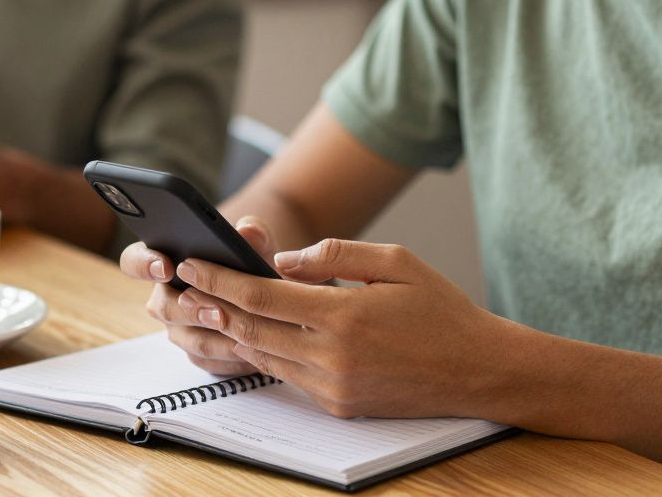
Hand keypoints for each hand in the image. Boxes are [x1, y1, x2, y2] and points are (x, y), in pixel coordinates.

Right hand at [120, 217, 315, 375]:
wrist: (265, 295)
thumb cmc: (249, 262)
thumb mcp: (254, 244)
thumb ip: (252, 233)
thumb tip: (248, 230)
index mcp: (164, 261)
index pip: (134, 261)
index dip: (144, 264)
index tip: (166, 266)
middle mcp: (165, 298)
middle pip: (162, 307)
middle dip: (189, 309)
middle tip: (216, 310)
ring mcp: (179, 329)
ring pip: (188, 339)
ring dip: (214, 338)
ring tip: (241, 332)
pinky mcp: (198, 354)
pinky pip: (208, 360)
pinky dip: (230, 358)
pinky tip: (253, 351)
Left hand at [172, 240, 517, 418]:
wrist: (479, 370)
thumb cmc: (441, 309)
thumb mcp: (394, 261)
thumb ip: (333, 256)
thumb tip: (282, 261)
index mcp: (343, 316)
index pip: (261, 296)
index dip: (220, 278)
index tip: (192, 263)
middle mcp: (332, 357)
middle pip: (251, 330)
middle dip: (212, 304)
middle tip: (182, 283)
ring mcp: (333, 387)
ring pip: (264, 356)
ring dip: (231, 331)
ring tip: (205, 305)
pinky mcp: (339, 406)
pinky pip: (288, 375)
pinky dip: (264, 353)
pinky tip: (249, 333)